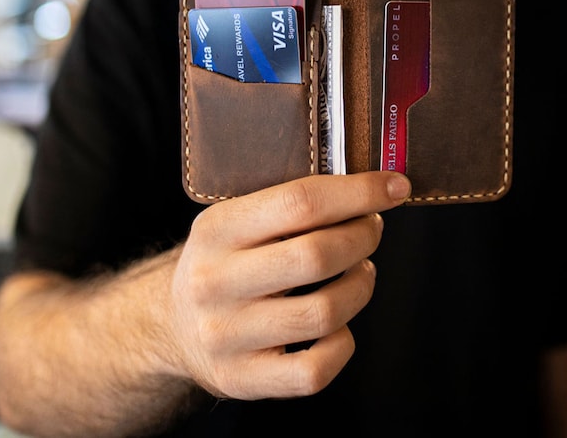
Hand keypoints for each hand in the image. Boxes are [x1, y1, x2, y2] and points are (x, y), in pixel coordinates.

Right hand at [166, 170, 410, 399]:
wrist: (172, 326)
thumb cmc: (224, 261)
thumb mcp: (235, 220)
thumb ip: (288, 204)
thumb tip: (368, 188)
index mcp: (216, 229)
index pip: (299, 202)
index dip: (358, 192)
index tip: (394, 187)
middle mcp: (216, 282)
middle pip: (316, 255)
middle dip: (363, 237)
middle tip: (371, 229)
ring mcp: (228, 335)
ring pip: (324, 313)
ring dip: (360, 286)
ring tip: (361, 271)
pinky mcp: (242, 378)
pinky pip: (314, 369)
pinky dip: (342, 343)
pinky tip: (339, 325)